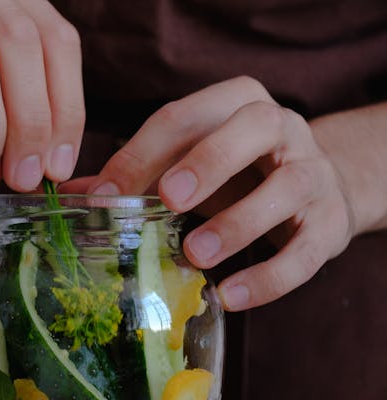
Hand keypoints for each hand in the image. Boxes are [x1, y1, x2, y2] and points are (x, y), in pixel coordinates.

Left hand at [61, 76, 356, 310]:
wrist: (313, 190)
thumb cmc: (234, 174)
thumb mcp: (185, 164)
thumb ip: (134, 176)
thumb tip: (68, 196)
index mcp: (235, 103)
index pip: (185, 116)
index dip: (142, 153)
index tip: (105, 195)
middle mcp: (282, 127)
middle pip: (254, 127)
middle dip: (208, 162)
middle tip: (168, 199)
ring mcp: (314, 172)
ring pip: (288, 188)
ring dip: (239, 223)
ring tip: (195, 255)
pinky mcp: (332, 223)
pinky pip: (307, 251)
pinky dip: (269, 278)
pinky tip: (230, 296)